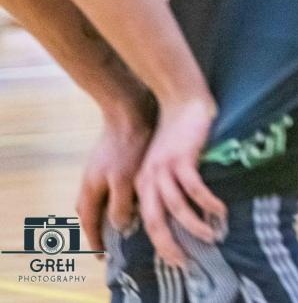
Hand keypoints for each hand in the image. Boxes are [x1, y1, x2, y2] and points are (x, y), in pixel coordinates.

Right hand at [77, 101, 153, 254]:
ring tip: (128, 222)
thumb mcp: (124, 179)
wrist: (129, 111)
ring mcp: (100, 168)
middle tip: (113, 241)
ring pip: (102, 198)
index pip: (90, 222)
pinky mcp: (113, 158)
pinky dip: (121, 196)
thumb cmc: (127, 145)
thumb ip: (120, 205)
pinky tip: (137, 196)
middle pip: (91, 212)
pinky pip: (113, 185)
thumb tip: (119, 226)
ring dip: (111, 212)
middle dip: (100, 228)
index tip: (103, 256)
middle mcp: (91, 181)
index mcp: (90, 189)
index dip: (96, 240)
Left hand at [135, 97, 226, 266]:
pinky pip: (194, 188)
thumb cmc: (179, 131)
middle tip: (186, 262)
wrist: (182, 100)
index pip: (147, 222)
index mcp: (144, 183)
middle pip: (155, 223)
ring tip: (211, 237)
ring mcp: (164, 170)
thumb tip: (182, 211)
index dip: (160, 243)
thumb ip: (168, 184)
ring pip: (175, 209)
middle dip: (170, 246)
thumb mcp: (165, 162)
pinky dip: (206, 202)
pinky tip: (219, 210)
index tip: (177, 258)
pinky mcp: (182, 159)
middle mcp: (149, 180)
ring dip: (194, 227)